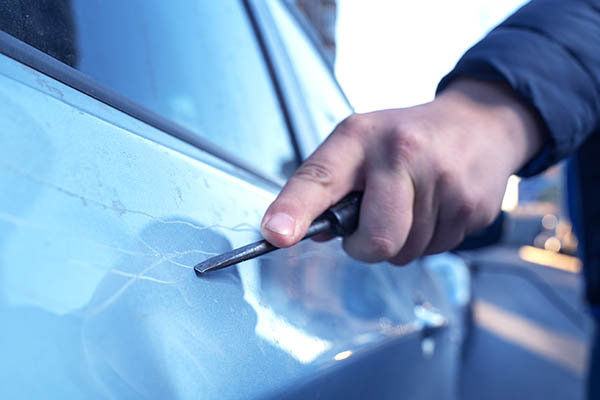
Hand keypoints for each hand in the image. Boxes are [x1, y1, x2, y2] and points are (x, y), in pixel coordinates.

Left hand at [261, 79, 542, 264]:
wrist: (480, 123)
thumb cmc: (406, 138)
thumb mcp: (360, 142)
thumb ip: (328, 186)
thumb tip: (305, 231)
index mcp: (360, 137)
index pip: (319, 178)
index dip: (294, 209)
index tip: (277, 234)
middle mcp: (401, 154)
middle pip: (376, 240)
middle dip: (367, 246)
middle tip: (373, 219)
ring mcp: (443, 180)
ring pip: (406, 253)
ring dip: (401, 241)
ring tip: (412, 202)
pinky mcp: (473, 206)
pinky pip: (437, 250)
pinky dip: (429, 238)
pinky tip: (436, 206)